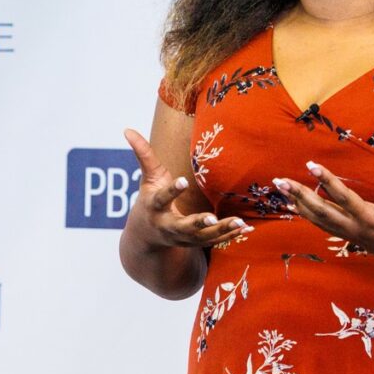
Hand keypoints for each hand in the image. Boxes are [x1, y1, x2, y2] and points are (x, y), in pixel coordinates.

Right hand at [123, 128, 252, 249]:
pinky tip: (245, 228)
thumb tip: (127, 129)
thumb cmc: (149, 199)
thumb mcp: (147, 177)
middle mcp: (168, 226)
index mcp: (155, 207)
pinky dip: (229, 236)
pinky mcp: (195, 243)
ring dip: (221, 231)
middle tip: (211, 218)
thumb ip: (142, 154)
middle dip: (197, 223)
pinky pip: (214, 241)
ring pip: (203, 237)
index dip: (172, 190)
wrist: (147, 236)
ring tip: (239, 222)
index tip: (182, 181)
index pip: (162, 198)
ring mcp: (182, 237)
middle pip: (183, 226)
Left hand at [271, 160, 373, 269]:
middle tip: (280, 180)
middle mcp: (355, 229)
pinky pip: (321, 224)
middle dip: (300, 195)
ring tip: (279, 187)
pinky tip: (292, 204)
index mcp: (371, 220)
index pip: (344, 198)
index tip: (311, 165)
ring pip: (317, 219)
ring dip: (297, 202)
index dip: (328, 182)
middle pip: (322, 211)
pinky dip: (305, 214)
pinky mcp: (347, 236)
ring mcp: (349, 234)